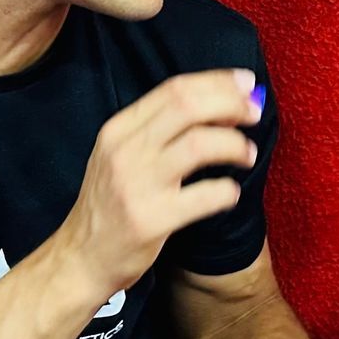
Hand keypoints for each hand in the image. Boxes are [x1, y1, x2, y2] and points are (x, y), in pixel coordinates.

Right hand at [59, 69, 262, 295]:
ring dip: (235, 145)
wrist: (83, 257)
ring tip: (248, 154)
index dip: (217, 82)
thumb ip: (161, 130)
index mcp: (118, 130)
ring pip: (199, 144)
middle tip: (255, 113)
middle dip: (231, 104)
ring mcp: (137, 185)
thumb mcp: (121, 156)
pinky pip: (205, 196)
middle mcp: (125, 151)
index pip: (173, 89)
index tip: (246, 83)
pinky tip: (230, 193)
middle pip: (187, 106)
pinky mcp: (152, 220)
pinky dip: (227, 191)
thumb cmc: (112, 204)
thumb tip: (223, 107)